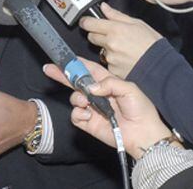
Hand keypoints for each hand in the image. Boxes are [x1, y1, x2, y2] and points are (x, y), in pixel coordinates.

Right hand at [43, 58, 172, 159]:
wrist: (143, 134)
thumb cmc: (141, 110)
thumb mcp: (129, 89)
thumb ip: (109, 83)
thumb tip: (90, 87)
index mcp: (107, 82)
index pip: (88, 69)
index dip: (77, 63)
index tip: (65, 58)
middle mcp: (97, 94)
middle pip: (75, 82)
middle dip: (62, 74)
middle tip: (49, 68)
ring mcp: (92, 109)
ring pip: (74, 98)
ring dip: (76, 98)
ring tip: (86, 102)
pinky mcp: (88, 123)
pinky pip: (75, 115)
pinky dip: (79, 114)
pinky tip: (89, 115)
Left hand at [79, 3, 161, 77]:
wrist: (160, 66)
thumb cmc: (151, 44)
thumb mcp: (137, 23)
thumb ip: (117, 15)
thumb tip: (104, 7)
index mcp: (115, 29)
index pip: (89, 24)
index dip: (86, 22)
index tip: (86, 22)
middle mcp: (110, 44)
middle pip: (92, 37)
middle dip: (97, 34)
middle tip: (110, 35)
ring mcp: (110, 58)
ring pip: (100, 50)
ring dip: (107, 48)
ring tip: (123, 48)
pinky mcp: (112, 70)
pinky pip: (107, 62)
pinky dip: (113, 60)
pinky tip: (124, 58)